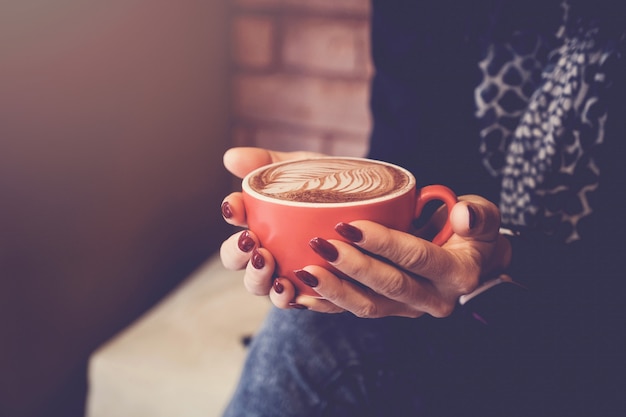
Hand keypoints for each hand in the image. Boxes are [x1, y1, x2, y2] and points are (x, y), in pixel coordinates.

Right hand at [219, 147, 324, 306]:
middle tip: (253, 243)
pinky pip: (311, 304)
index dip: (232, 223)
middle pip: (244, 269)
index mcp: (264, 232)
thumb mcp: (301, 168)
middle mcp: (277, 260)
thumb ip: (268, 163)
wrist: (381, 203)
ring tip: (275, 274)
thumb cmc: (332, 186)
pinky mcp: (327, 292)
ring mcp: (299, 278)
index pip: (236, 227)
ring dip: (267, 285)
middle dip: (241, 259)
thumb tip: (230, 158)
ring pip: (272, 293)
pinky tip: (304, 294)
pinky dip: (305, 300)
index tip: (236, 209)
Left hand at [293, 195, 511, 317]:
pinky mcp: (389, 310)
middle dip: (351, 266)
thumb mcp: (485, 220)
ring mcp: (408, 309)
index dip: (382, 242)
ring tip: (302, 271)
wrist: (474, 267)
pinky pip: (355, 311)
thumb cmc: (475, 235)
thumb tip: (462, 215)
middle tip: (319, 244)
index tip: (349, 224)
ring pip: (367, 306)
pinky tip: (299, 294)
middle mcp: (432, 299)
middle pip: (387, 286)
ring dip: (333, 290)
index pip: (415, 257)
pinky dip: (326, 304)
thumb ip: (477, 215)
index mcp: (455, 274)